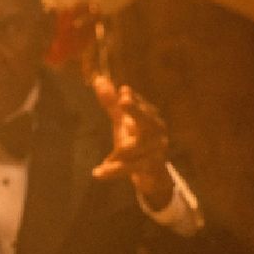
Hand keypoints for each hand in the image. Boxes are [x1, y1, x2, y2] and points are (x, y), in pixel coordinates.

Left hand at [90, 75, 173, 208]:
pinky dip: (113, 171)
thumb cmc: (137, 141)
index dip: (133, 99)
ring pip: (133, 149)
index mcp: (151, 119)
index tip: (123, 91)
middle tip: (123, 101)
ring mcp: (155, 152)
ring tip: (105, 160)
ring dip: (117, 155)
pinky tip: (97, 173)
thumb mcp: (124, 122)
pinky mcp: (149, 168)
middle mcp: (156, 133)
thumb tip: (99, 79)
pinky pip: (129, 168)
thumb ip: (112, 103)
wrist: (153, 174)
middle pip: (146, 121)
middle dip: (135, 111)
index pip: (141, 106)